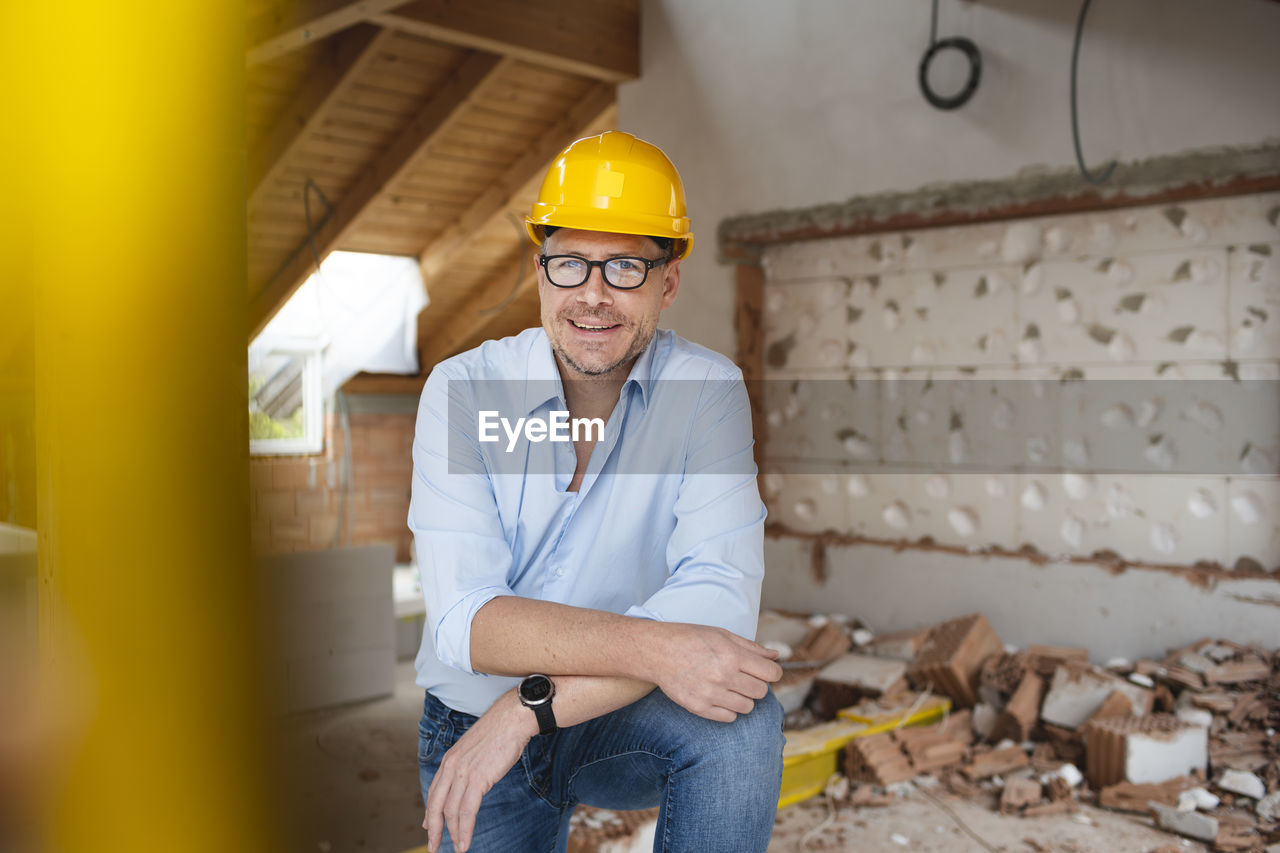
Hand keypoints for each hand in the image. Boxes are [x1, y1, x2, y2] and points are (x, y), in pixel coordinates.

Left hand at [422, 690, 536, 851]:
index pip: (434, 791)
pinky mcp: (477, 779)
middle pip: (436, 805)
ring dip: (453, 834)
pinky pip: (467, 811)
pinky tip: (465, 841)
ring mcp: (463, 773)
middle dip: (435, 829)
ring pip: (451, 811)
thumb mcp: (475, 749)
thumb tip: (464, 783)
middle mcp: (451, 766)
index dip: (430, 812)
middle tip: (433, 846)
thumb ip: (466, 766)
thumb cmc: (499, 733)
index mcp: (449, 759)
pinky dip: (465, 830)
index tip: (429, 827)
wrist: (512, 719)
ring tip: (458, 848)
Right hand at [650, 624, 781, 722]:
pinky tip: (719, 696)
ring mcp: (711, 694)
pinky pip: (729, 718)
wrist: (658, 652)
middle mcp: (723, 676)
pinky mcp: (699, 708)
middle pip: (761, 692)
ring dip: (743, 698)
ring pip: (747, 707)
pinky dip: (728, 709)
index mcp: (732, 655)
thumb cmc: (690, 639)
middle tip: (743, 677)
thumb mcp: (722, 635)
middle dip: (756, 684)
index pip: (771, 673)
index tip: (765, 671)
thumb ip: (751, 647)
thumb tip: (775, 656)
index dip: (771, 672)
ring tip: (729, 687)